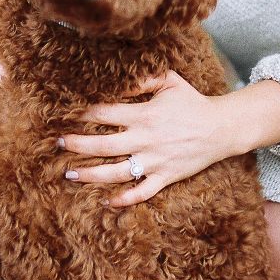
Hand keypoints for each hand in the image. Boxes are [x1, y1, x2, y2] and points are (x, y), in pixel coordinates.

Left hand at [61, 71, 229, 207]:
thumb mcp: (169, 81)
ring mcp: (155, 161)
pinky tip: (106, 202)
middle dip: (77, 145)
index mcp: (145, 115)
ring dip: (91, 175)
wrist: (221, 128)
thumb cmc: (192, 102)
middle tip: (58, 144)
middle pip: (103, 146)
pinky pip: (143, 192)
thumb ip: (143, 78)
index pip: (105, 114)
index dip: (84, 114)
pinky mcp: (166, 177)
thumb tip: (118, 79)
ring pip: (117, 172)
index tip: (67, 115)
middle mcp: (146, 140)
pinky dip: (125, 199)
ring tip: (70, 174)